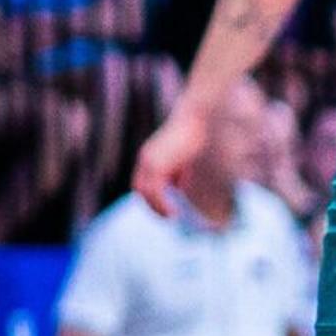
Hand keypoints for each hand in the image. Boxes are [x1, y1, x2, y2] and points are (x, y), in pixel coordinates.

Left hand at [130, 102, 205, 216]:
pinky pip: (155, 191)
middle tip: (168, 216)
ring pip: (146, 192)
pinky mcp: (158, 164)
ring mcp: (150, 161)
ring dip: (156, 207)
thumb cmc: (192, 136)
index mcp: (149, 157)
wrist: (195, 119)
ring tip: (171, 216)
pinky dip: (161, 204)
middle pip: (140, 188)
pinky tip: (174, 213)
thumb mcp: (182, 158)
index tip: (165, 208)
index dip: (151, 197)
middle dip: (152, 205)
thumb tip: (179, 187)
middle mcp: (146, 159)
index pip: (142, 182)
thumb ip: (177, 171)